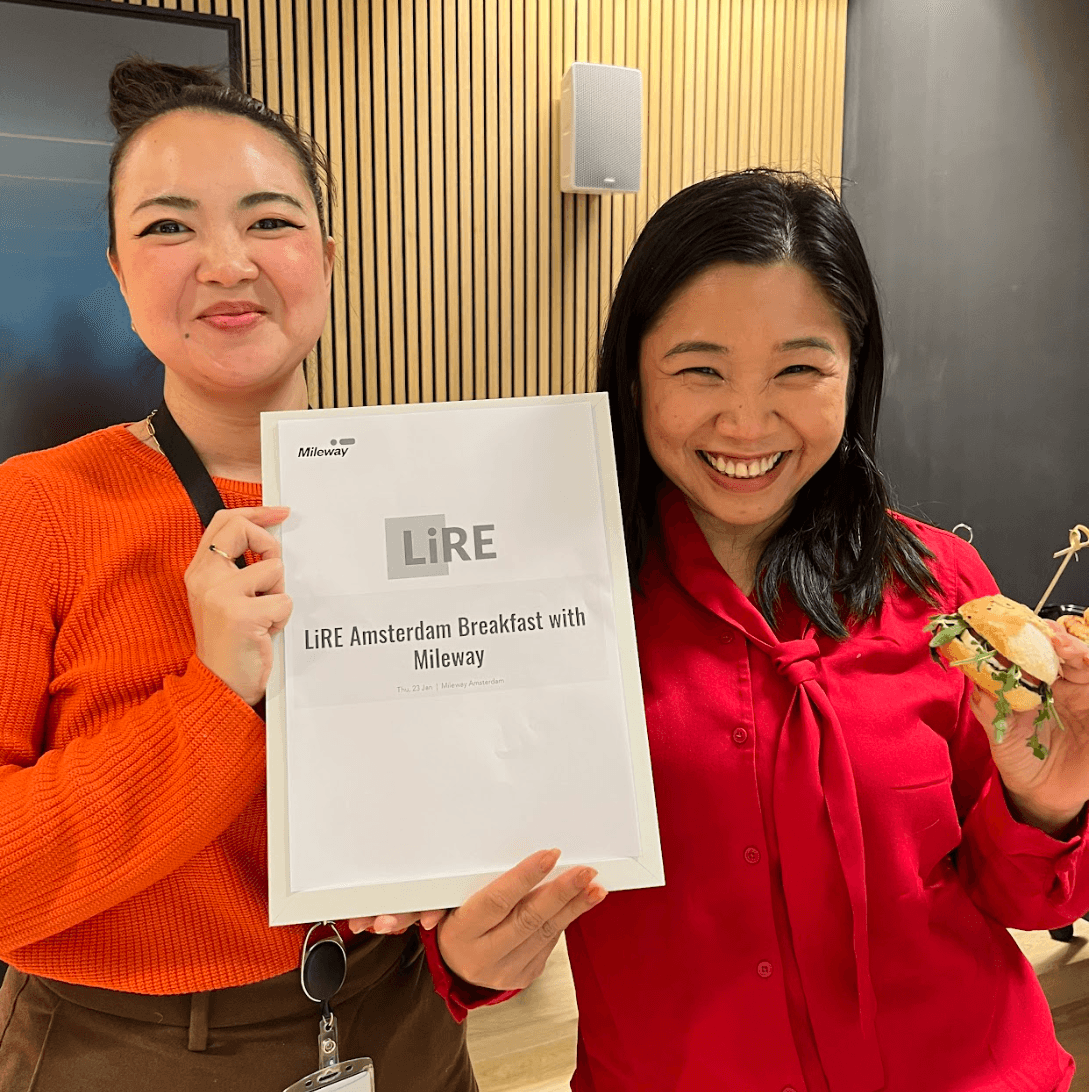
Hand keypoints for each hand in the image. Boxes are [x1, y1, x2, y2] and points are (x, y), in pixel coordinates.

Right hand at [186, 506, 291, 705]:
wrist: (222, 684)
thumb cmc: (232, 641)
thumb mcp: (226, 597)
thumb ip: (238, 567)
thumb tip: (271, 535)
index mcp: (199, 571)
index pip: (224, 521)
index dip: (256, 513)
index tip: (280, 513)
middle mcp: (204, 578)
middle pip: (243, 529)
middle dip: (269, 546)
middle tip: (272, 576)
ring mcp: (220, 595)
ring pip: (273, 569)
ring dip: (278, 594)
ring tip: (263, 616)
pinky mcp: (240, 614)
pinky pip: (283, 601)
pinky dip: (282, 618)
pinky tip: (266, 632)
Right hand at [347, 850, 607, 988]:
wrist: (455, 973)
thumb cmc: (449, 925)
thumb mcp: (443, 906)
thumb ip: (442, 894)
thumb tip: (433, 880)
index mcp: (462, 933)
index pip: (497, 902)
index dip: (524, 877)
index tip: (549, 854)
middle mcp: (486, 955)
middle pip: (529, 918)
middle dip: (560, 891)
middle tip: (584, 870)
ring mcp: (509, 968)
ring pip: (547, 931)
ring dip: (574, 905)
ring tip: (594, 884)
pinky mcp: (527, 973)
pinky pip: (551, 941)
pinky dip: (569, 917)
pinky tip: (584, 899)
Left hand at [971, 621, 1088, 834]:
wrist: (1040, 793)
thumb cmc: (1018, 756)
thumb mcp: (998, 731)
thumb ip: (988, 707)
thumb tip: (976, 683)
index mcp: (1034, 682)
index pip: (1034, 650)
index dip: (1027, 636)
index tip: (1016, 626)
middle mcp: (1063, 684)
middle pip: (1065, 650)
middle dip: (1056, 637)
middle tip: (1046, 633)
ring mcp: (1084, 698)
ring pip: (1087, 664)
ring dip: (1078, 651)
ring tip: (1064, 647)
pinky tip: (1085, 667)